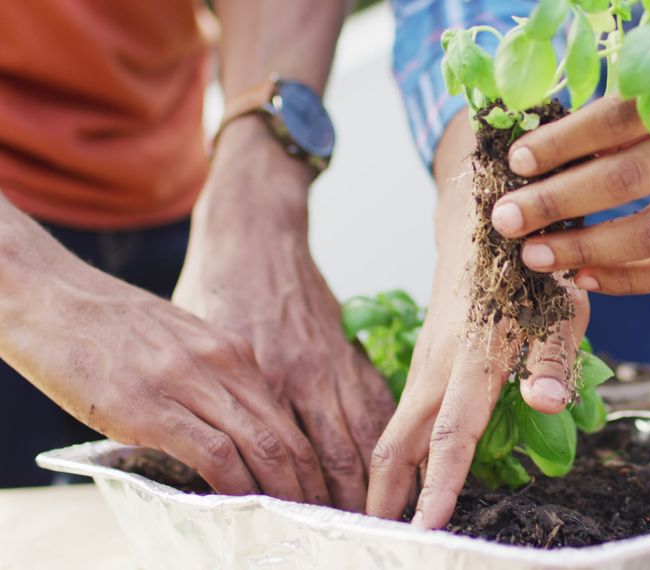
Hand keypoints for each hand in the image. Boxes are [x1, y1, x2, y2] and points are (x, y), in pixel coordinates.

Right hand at [0, 242, 326, 502]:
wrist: (55, 299)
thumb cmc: (112, 325)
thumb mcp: (182, 342)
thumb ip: (212, 379)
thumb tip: (230, 425)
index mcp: (233, 352)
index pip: (287, 414)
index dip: (309, 458)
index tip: (316, 487)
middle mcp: (223, 364)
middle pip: (285, 434)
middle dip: (307, 482)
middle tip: (316, 512)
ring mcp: (189, 384)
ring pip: (260, 446)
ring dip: (279, 490)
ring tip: (288, 517)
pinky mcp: (152, 408)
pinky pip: (213, 453)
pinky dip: (233, 485)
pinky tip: (240, 504)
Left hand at [173, 118, 394, 510]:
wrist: (256, 234)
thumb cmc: (217, 287)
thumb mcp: (198, 343)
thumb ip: (214, 396)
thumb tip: (208, 454)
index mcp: (268, 372)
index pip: (293, 455)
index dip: (302, 499)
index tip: (305, 530)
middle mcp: (309, 373)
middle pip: (340, 455)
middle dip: (347, 503)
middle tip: (348, 535)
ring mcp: (337, 362)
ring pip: (367, 434)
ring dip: (372, 480)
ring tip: (372, 516)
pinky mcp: (351, 352)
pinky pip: (378, 404)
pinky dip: (386, 440)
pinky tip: (389, 467)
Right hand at [365, 111, 589, 528]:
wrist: (486, 222)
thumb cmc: (532, 270)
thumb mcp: (562, 309)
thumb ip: (554, 360)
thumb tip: (545, 403)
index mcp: (475, 357)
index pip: (453, 433)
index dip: (440, 485)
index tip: (427, 529)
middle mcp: (438, 365)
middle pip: (399, 441)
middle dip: (386, 496)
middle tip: (380, 540)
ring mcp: (426, 363)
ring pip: (397, 431)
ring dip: (389, 479)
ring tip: (388, 523)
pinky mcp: (426, 362)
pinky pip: (406, 416)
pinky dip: (402, 453)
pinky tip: (410, 479)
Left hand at [488, 23, 649, 293]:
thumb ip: (639, 105)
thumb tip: (556, 141)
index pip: (621, 118)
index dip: (564, 142)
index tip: (518, 159)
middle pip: (628, 182)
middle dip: (557, 204)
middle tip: (507, 219)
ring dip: (585, 251)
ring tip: (537, 256)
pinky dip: (628, 280)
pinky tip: (587, 278)